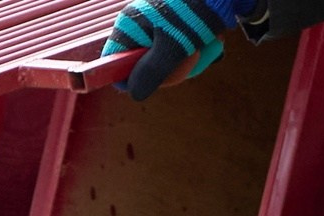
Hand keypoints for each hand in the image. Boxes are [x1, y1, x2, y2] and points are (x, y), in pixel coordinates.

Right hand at [103, 0, 245, 100]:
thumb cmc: (195, 14)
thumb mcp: (173, 48)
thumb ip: (152, 72)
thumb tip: (134, 94)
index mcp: (129, 24)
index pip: (115, 59)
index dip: (128, 77)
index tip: (151, 83)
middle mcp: (139, 20)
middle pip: (141, 59)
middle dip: (164, 68)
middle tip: (185, 66)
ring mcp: (158, 18)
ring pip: (162, 52)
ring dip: (184, 59)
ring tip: (202, 51)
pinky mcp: (176, 17)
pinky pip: (177, 41)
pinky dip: (192, 46)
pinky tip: (208, 43)